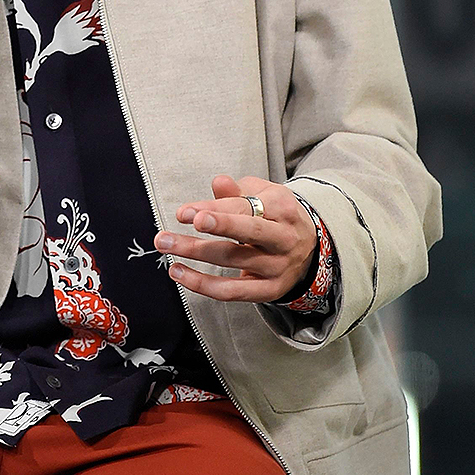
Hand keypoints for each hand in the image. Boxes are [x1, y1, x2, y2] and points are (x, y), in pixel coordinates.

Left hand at [154, 174, 317, 302]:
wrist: (308, 249)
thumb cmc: (275, 216)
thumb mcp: (262, 195)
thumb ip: (236, 192)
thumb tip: (218, 183)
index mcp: (282, 208)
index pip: (245, 207)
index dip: (214, 208)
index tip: (185, 212)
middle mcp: (283, 238)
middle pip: (249, 230)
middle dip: (218, 224)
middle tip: (186, 220)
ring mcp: (277, 266)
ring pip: (234, 259)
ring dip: (195, 252)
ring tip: (166, 244)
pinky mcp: (269, 290)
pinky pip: (233, 291)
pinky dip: (202, 284)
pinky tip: (179, 272)